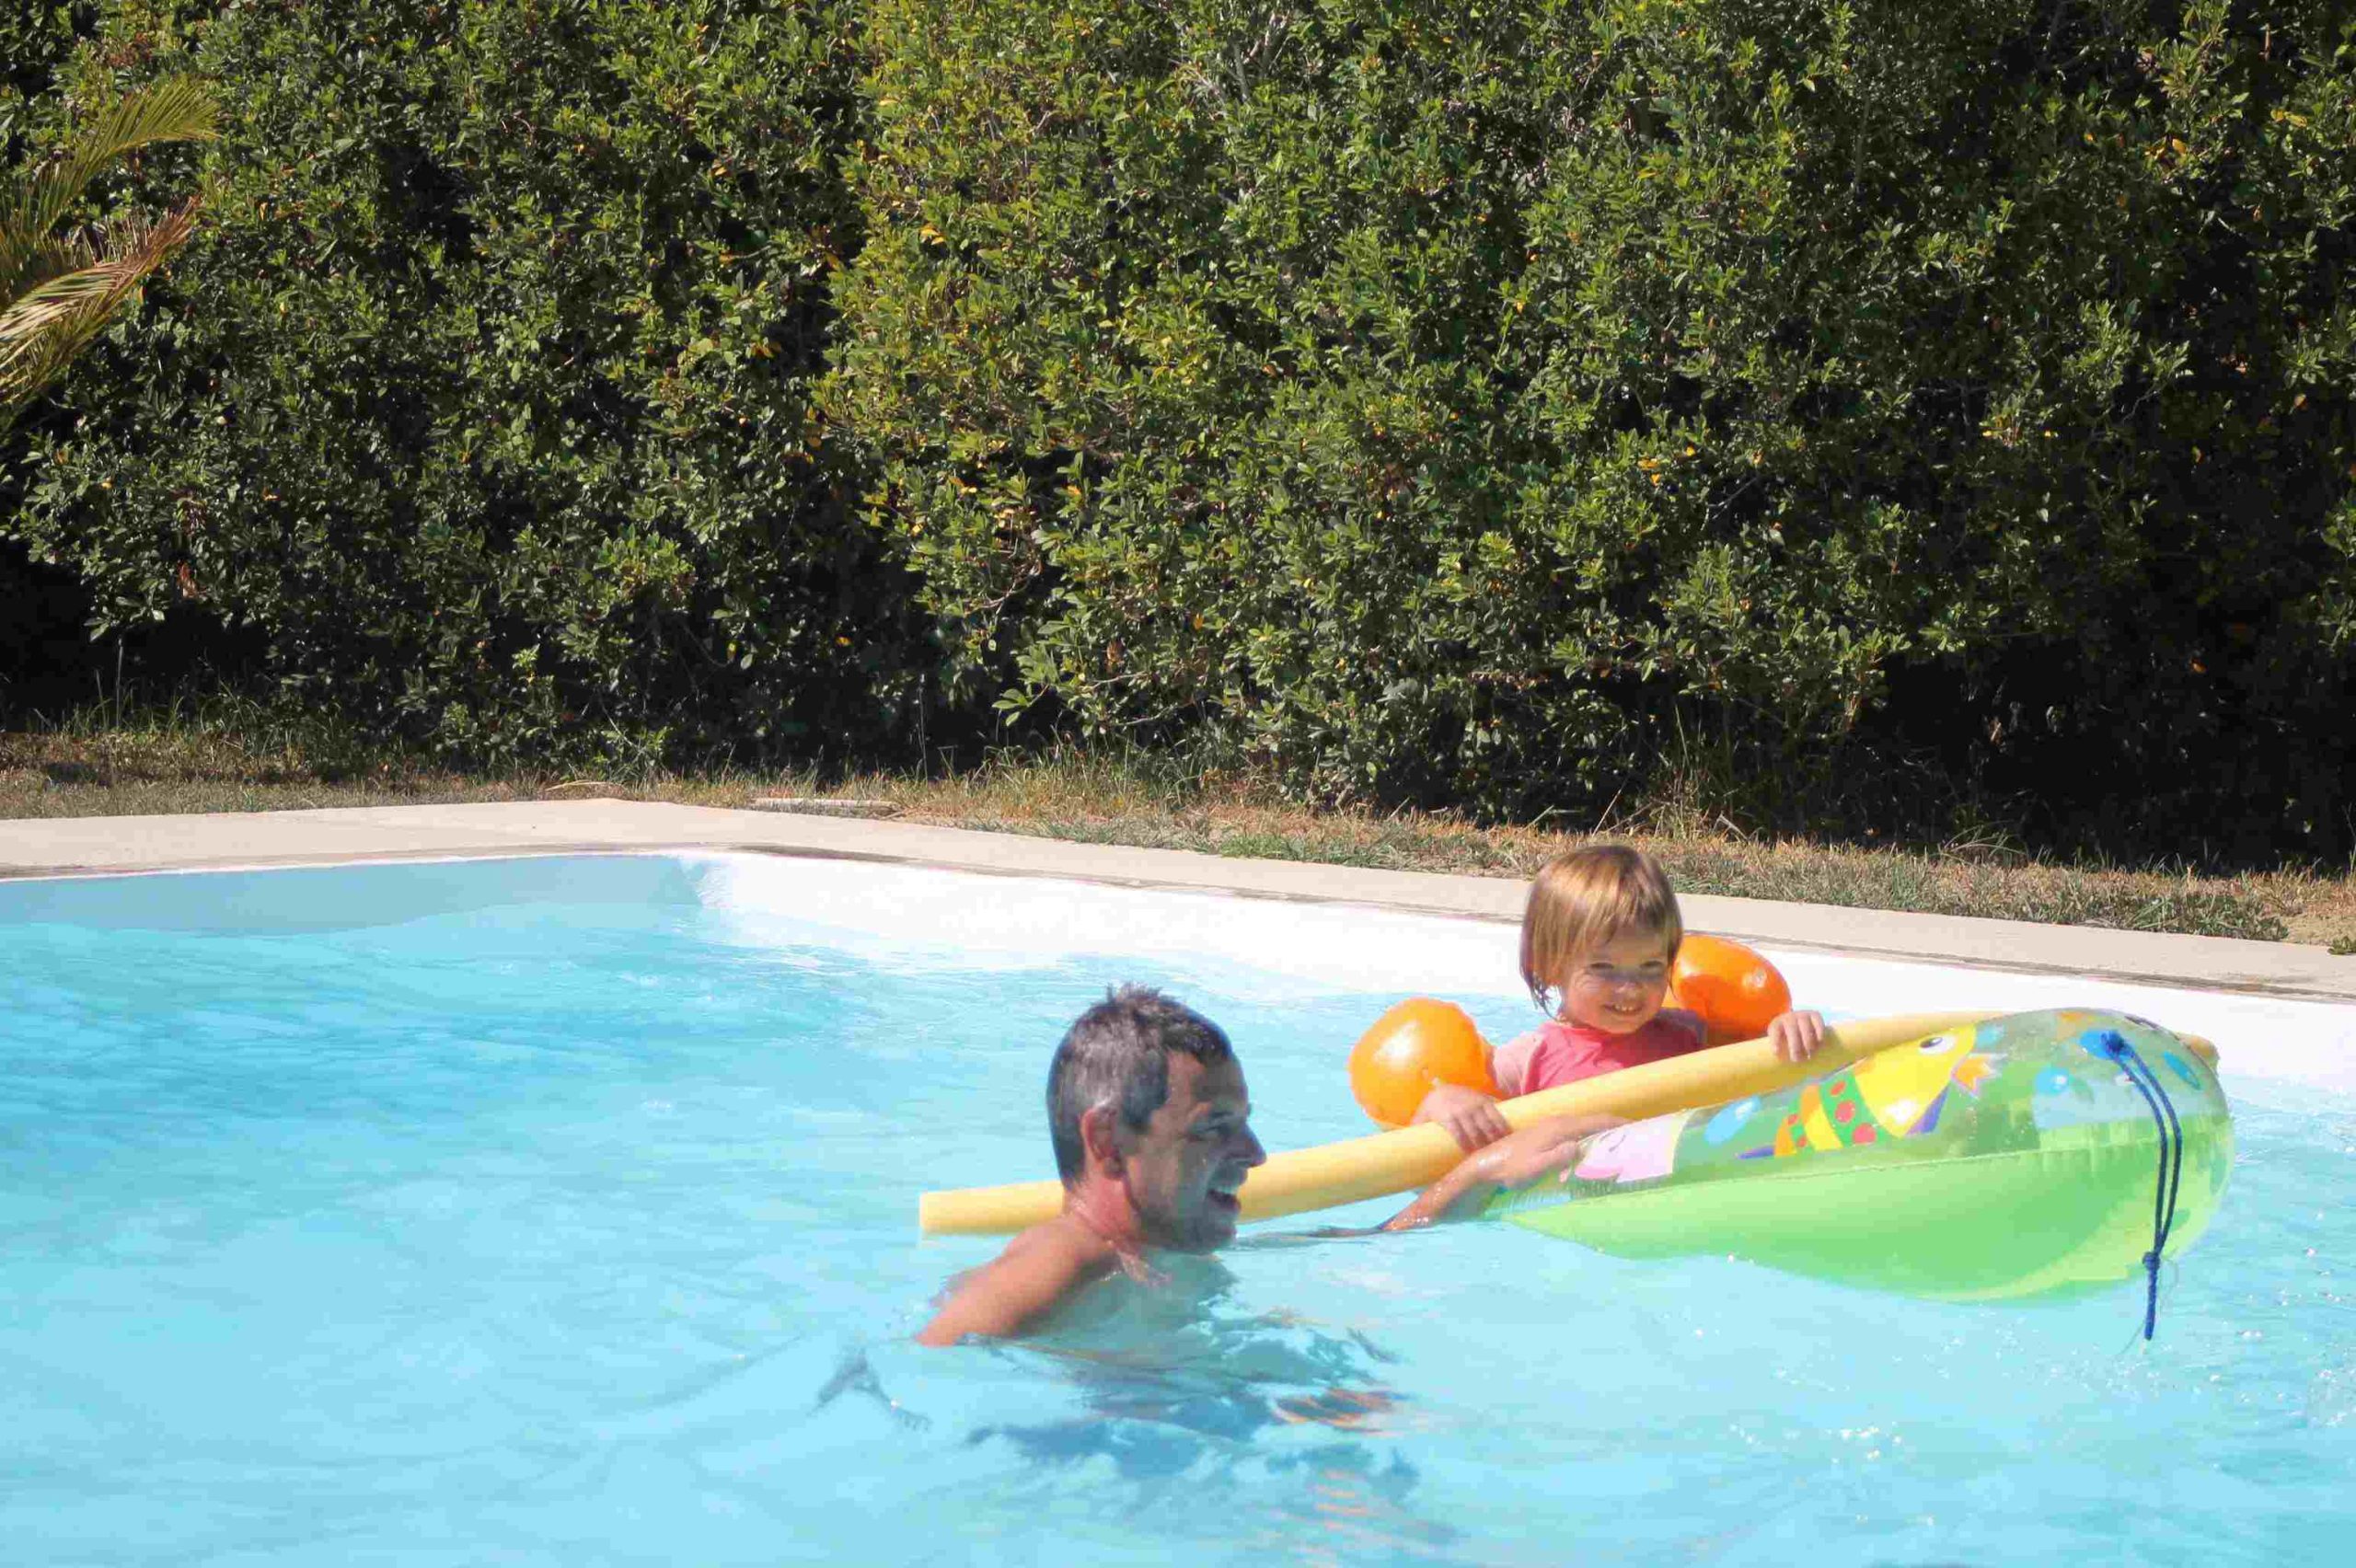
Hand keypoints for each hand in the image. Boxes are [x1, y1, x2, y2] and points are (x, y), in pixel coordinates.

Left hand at [1411, 1084, 1510, 1150]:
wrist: (1443, 1089)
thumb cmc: (1432, 1110)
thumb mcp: (1422, 1118)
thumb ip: (1416, 1132)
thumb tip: (1404, 1149)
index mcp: (1446, 1115)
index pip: (1458, 1132)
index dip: (1465, 1145)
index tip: (1471, 1157)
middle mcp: (1462, 1109)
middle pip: (1475, 1131)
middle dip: (1482, 1145)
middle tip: (1487, 1158)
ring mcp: (1474, 1104)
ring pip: (1487, 1123)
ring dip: (1494, 1137)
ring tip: (1500, 1150)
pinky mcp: (1484, 1101)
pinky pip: (1496, 1114)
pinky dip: (1502, 1126)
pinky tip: (1508, 1136)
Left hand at [1480, 1112, 1624, 1189]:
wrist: (1488, 1162)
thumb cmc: (1512, 1168)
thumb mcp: (1534, 1167)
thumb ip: (1557, 1157)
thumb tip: (1579, 1146)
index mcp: (1559, 1128)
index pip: (1595, 1122)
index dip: (1616, 1124)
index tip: (1637, 1127)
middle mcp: (1557, 1122)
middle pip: (1593, 1120)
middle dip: (1614, 1126)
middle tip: (1634, 1136)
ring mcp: (1551, 1125)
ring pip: (1584, 1124)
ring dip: (1602, 1130)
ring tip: (1619, 1141)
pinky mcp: (1547, 1131)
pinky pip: (1576, 1129)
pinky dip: (1590, 1133)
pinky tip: (1594, 1145)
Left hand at [1766, 1009, 1826, 1062]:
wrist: (1798, 1021)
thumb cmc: (1787, 1037)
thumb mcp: (1779, 1042)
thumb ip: (1780, 1052)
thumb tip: (1779, 1073)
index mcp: (1777, 1024)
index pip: (1774, 1030)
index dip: (1774, 1041)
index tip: (1776, 1053)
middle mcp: (1789, 1017)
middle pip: (1791, 1029)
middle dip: (1794, 1046)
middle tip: (1797, 1060)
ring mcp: (1802, 1014)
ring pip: (1805, 1025)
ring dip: (1808, 1041)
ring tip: (1810, 1054)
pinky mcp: (1814, 1014)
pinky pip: (1817, 1020)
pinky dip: (1819, 1030)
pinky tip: (1819, 1041)